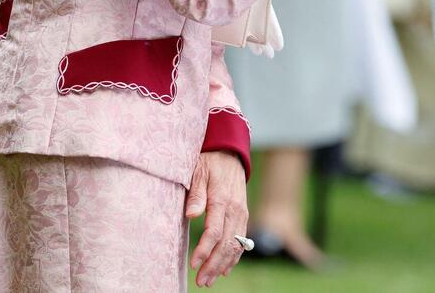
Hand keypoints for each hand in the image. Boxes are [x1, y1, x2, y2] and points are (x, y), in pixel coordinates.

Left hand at [185, 151, 248, 287]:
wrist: (230, 153)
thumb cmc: (210, 163)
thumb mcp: (198, 172)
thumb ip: (195, 194)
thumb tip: (191, 214)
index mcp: (222, 199)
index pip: (214, 231)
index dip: (204, 250)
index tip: (193, 264)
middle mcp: (235, 209)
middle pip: (227, 243)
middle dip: (214, 264)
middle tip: (201, 281)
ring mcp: (241, 213)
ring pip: (236, 244)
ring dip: (223, 264)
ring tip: (210, 279)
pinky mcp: (243, 215)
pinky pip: (242, 240)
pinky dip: (234, 256)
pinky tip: (225, 269)